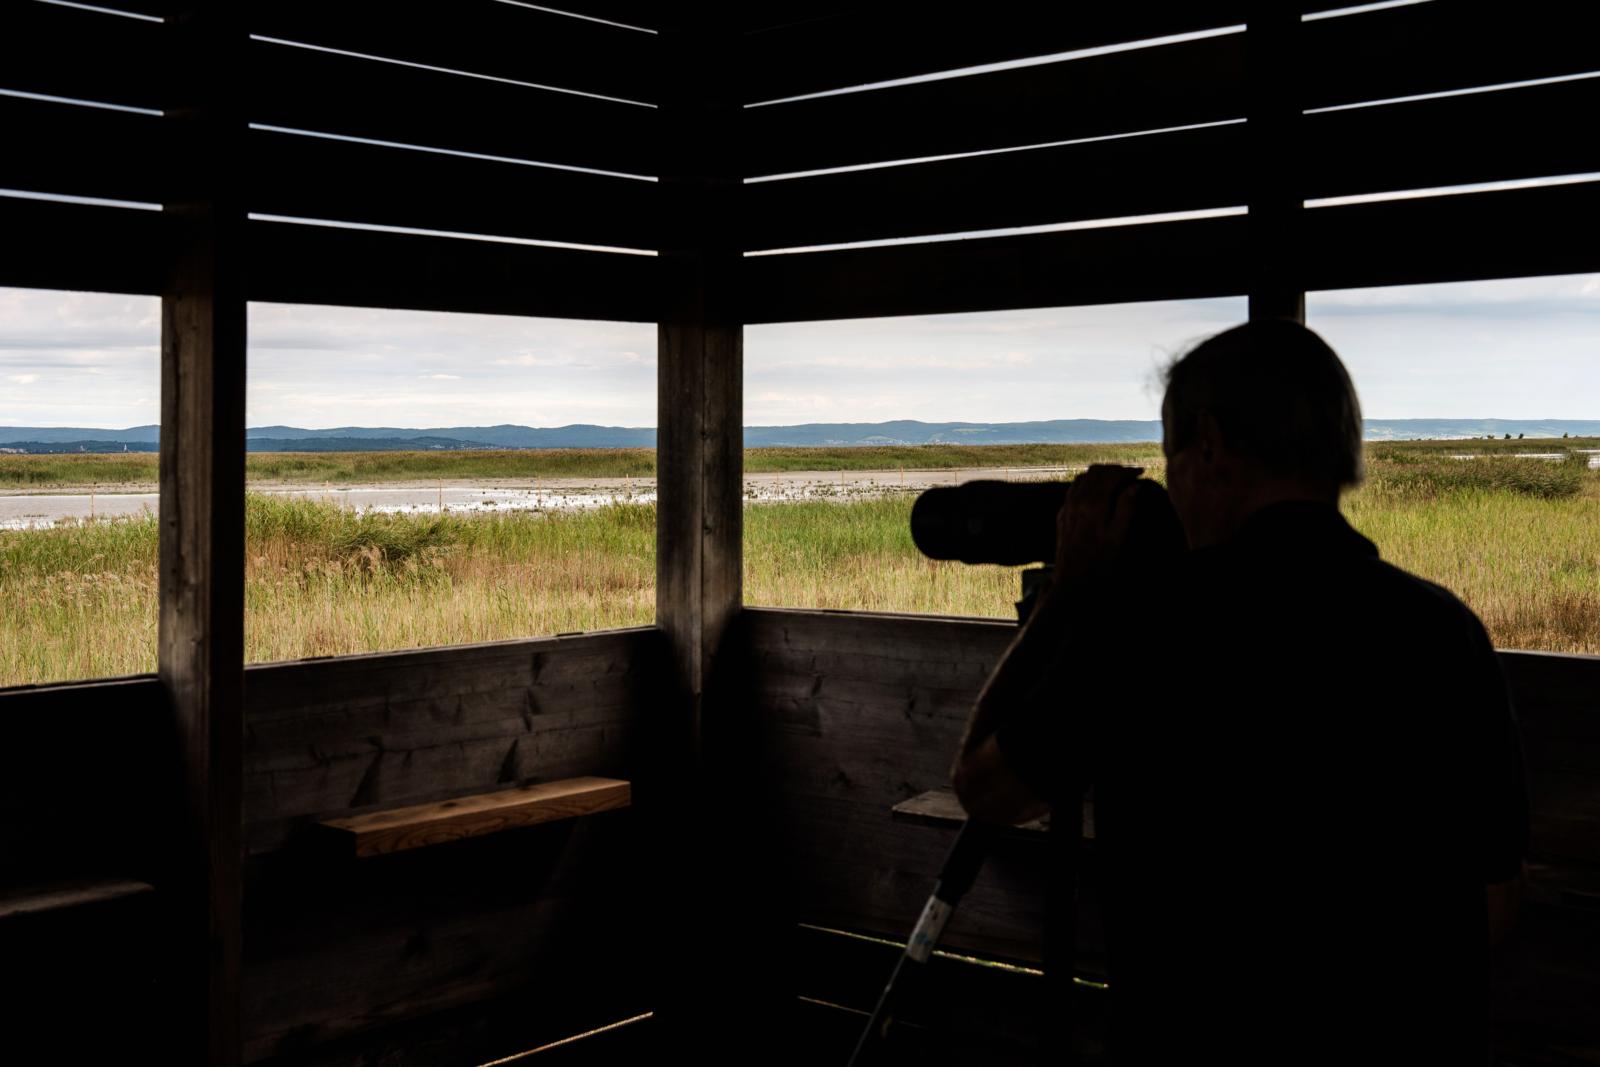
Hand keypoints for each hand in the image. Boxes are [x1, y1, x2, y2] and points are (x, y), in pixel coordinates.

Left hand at [1052, 463, 1143, 584]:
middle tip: (1130, 474)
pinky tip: (1095, 491)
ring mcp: (1067, 508)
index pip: (1111, 475)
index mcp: (1094, 505)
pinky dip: (1086, 483)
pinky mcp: (1062, 516)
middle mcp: (1077, 502)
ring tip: (1115, 480)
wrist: (1073, 584)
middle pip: (1096, 472)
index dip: (1128, 471)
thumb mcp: (1119, 536)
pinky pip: (1073, 489)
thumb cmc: (1100, 564)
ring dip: (1100, 474)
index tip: (1141, 472)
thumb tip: (1135, 486)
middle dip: (1115, 469)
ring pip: (1083, 477)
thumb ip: (1126, 508)